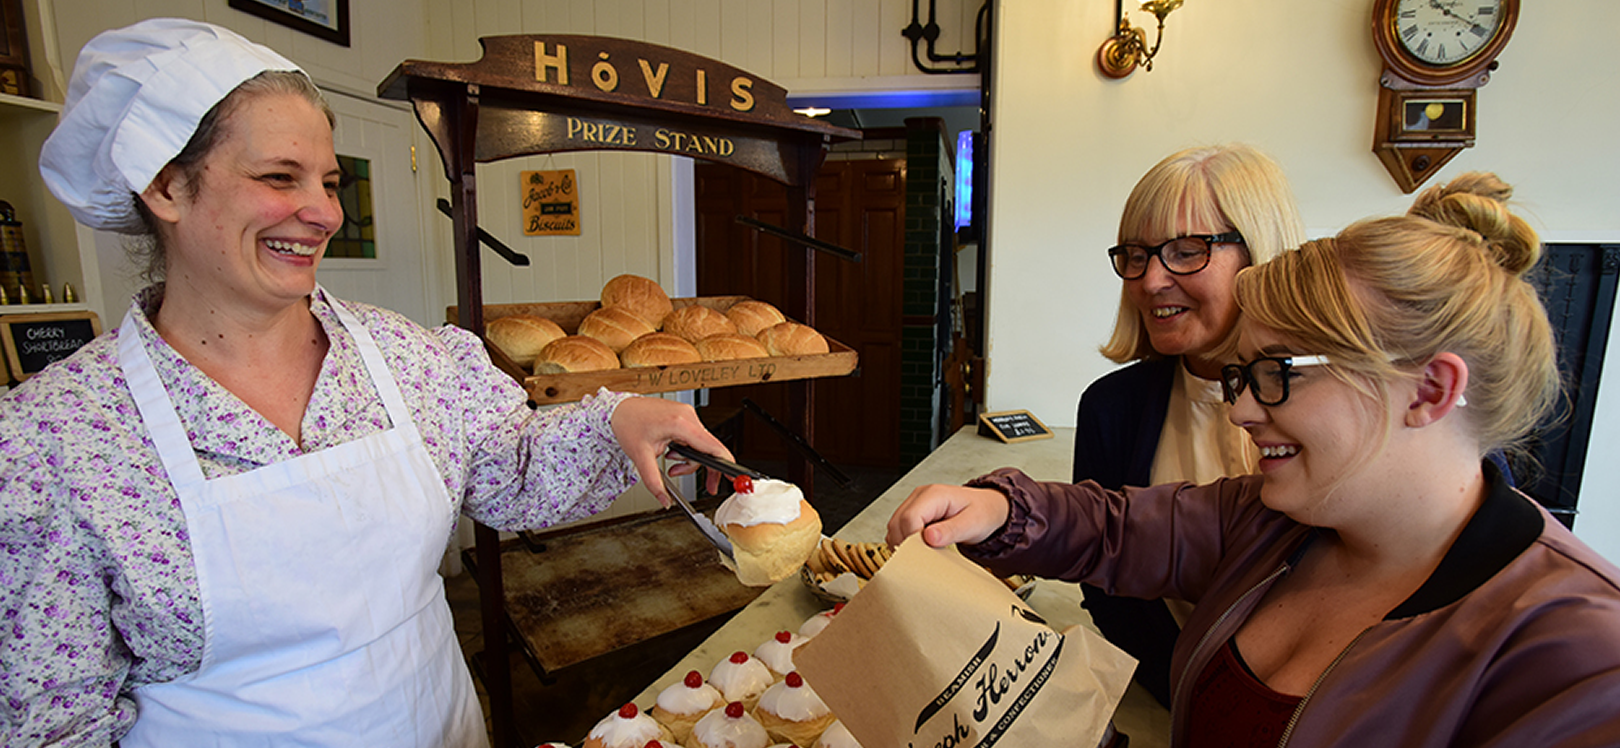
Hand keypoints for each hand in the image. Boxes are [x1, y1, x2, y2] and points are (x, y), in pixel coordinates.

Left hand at [610, 397, 733, 507]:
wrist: (619, 409)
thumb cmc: (628, 424)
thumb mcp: (640, 457)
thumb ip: (654, 482)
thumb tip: (664, 500)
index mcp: (680, 423)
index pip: (713, 446)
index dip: (726, 464)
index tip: (734, 477)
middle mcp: (688, 416)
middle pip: (709, 449)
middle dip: (700, 468)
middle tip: (706, 486)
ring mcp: (687, 414)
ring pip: (701, 445)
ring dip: (689, 460)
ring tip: (669, 463)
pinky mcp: (684, 416)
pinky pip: (694, 438)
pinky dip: (686, 449)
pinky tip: (671, 451)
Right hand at [885, 483, 1010, 548]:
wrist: (987, 507)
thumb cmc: (982, 513)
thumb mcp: (973, 524)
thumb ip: (951, 531)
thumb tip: (929, 538)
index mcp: (934, 494)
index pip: (910, 518)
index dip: (913, 540)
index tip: (925, 555)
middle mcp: (920, 496)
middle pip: (897, 523)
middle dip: (907, 545)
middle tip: (924, 559)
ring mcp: (914, 503)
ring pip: (894, 527)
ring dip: (904, 544)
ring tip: (924, 553)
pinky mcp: (912, 513)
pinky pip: (898, 530)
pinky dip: (904, 542)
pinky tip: (921, 549)